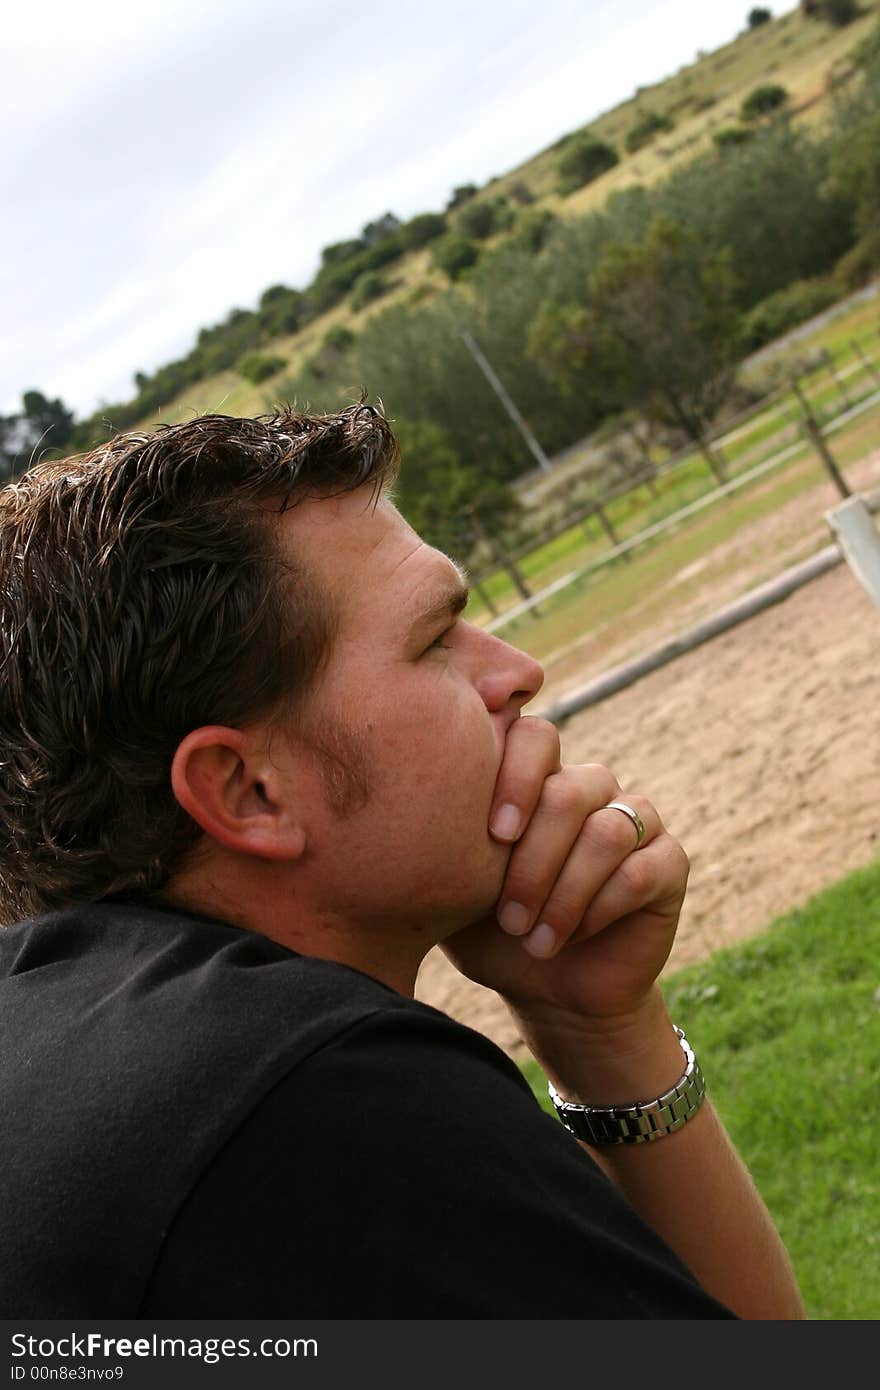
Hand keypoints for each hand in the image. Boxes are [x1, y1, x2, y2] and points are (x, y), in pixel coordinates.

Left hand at [442, 716, 688, 1031]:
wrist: (550, 993)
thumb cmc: (494, 935)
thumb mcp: (453, 887)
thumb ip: (433, 841)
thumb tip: (384, 810)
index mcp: (537, 780)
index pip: (535, 737)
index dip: (515, 778)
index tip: (492, 837)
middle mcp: (590, 789)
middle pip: (569, 791)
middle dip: (533, 861)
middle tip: (508, 918)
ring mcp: (634, 821)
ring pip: (606, 832)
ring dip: (565, 892)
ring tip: (535, 938)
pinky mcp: (668, 863)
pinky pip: (641, 870)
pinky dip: (600, 909)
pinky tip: (571, 937)